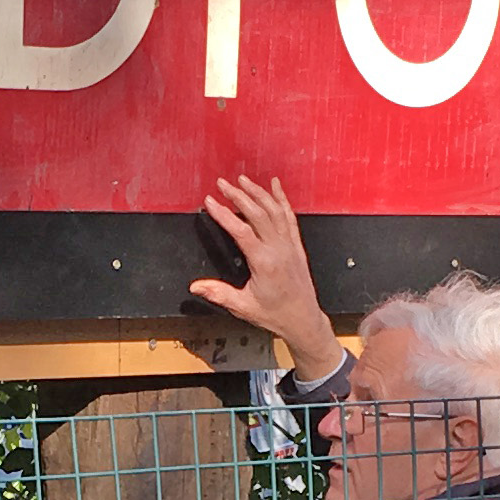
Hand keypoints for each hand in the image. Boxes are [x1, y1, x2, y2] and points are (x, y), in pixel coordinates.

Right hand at [190, 174, 343, 381]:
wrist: (303, 319)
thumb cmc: (275, 314)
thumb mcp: (243, 306)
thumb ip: (218, 294)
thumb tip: (195, 286)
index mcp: (264, 262)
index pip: (240, 230)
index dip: (224, 213)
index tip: (210, 201)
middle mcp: (279, 249)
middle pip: (257, 213)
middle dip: (238, 195)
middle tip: (222, 184)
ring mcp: (290, 245)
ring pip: (274, 210)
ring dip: (258, 192)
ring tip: (242, 180)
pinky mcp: (296, 245)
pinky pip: (289, 216)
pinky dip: (282, 199)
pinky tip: (275, 186)